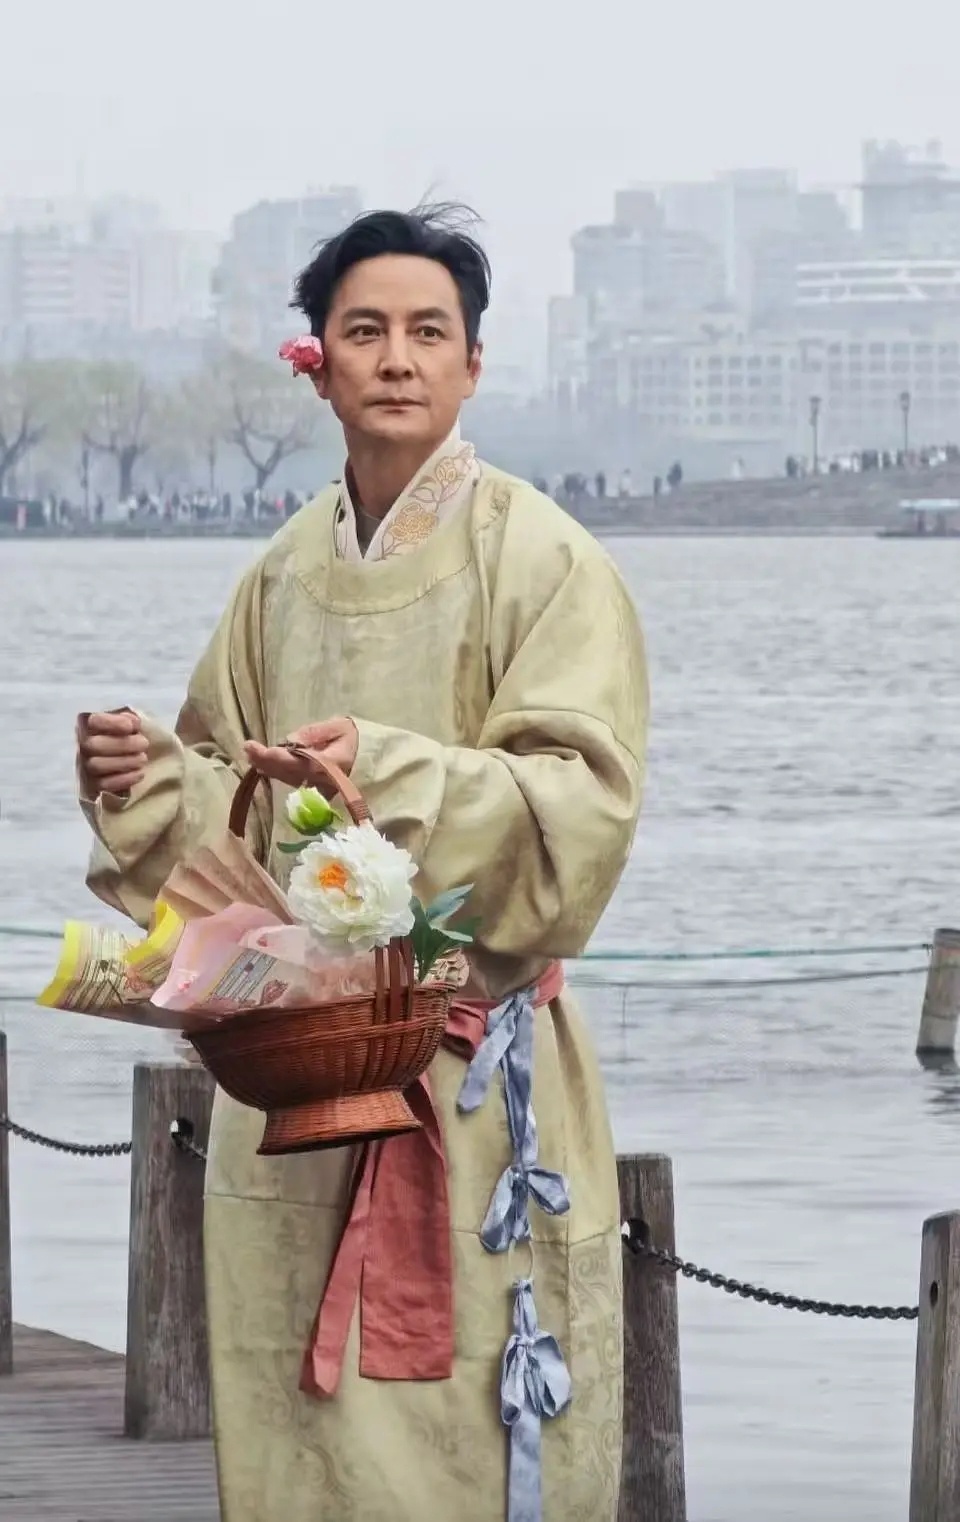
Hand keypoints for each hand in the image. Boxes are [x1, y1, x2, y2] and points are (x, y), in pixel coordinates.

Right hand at [77, 710, 148, 796]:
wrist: (130, 759)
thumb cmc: (128, 737)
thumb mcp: (129, 724)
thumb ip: (129, 719)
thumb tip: (133, 723)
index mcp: (89, 725)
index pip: (93, 721)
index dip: (111, 722)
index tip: (131, 726)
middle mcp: (81, 745)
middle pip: (94, 745)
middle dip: (123, 744)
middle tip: (143, 744)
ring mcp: (84, 767)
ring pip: (97, 765)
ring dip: (124, 762)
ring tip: (143, 759)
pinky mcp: (92, 786)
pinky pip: (104, 785)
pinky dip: (124, 779)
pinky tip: (140, 773)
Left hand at [243, 718, 358, 790]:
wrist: (370, 757)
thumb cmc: (354, 738)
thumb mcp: (339, 727)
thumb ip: (315, 733)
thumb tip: (291, 740)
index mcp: (330, 764)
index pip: (295, 762)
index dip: (272, 756)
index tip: (253, 746)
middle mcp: (322, 780)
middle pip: (287, 773)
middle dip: (265, 761)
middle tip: (247, 748)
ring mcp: (318, 788)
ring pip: (287, 778)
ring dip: (266, 767)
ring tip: (250, 754)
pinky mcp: (314, 789)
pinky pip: (291, 781)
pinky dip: (275, 772)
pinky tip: (262, 765)